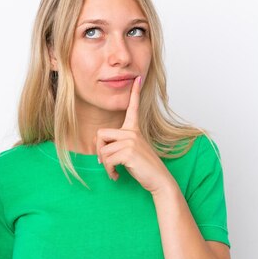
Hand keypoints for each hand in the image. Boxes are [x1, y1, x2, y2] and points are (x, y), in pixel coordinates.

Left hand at [95, 76, 174, 193]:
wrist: (159, 180)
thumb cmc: (145, 167)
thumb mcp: (131, 151)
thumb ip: (118, 145)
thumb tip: (99, 148)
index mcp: (134, 129)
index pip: (133, 108)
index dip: (135, 93)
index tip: (138, 78)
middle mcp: (132, 132)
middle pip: (101, 134)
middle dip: (99, 150)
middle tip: (106, 162)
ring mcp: (131, 141)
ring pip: (102, 150)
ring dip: (105, 165)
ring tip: (114, 171)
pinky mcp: (128, 152)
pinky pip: (107, 160)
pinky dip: (109, 171)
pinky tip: (116, 175)